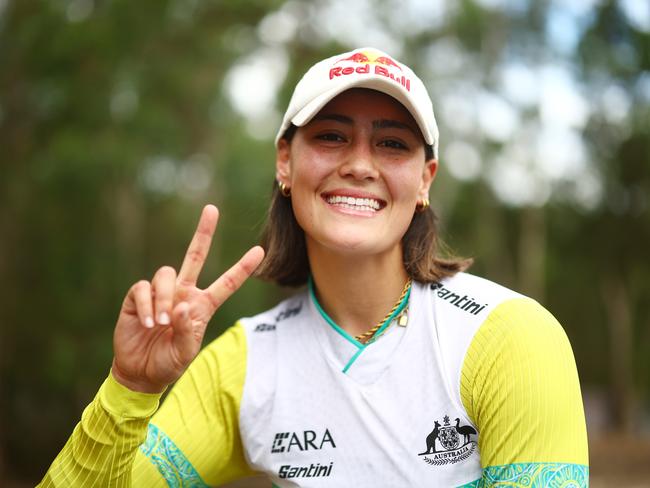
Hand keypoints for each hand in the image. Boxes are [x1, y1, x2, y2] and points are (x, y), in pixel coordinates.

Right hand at [111, 205, 263, 392]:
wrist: (140, 372)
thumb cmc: (169, 362)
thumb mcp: (185, 353)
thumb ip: (186, 331)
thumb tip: (180, 306)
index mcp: (202, 306)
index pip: (226, 283)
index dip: (242, 268)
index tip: (260, 251)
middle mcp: (183, 293)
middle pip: (195, 256)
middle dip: (203, 232)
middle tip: (212, 209)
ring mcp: (162, 293)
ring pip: (165, 273)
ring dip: (163, 298)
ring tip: (160, 324)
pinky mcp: (139, 297)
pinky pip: (143, 288)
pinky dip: (147, 305)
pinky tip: (147, 323)